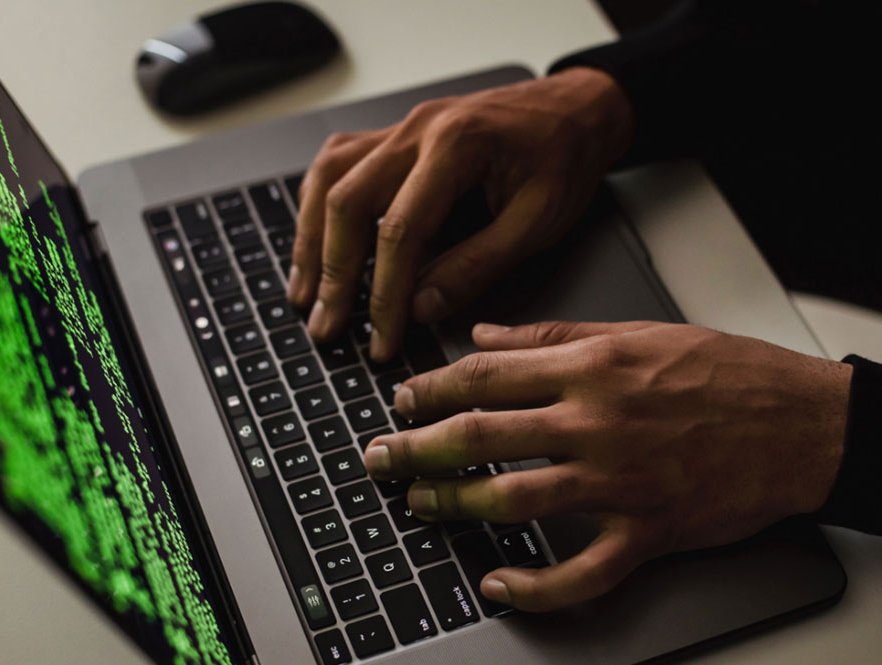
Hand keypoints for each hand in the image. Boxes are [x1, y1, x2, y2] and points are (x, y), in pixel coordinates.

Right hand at [289, 68, 635, 360]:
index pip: (400, 230)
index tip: (381, 338)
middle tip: (327, 326)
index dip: (385, 293)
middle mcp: (417, 130)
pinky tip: (313, 240)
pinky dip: (318, 206)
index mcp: (457, 145)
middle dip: (333, 273)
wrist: (576, 110)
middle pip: (348, 201)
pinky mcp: (396, 137)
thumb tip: (421, 308)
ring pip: (329, 179)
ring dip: (311, 239)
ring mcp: (401, 129)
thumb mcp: (537, 221)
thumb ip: (477, 266)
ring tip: (305, 294)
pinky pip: (338, 165)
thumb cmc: (564, 158)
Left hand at [363, 321, 851, 611]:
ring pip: (513, 499)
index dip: (429, 390)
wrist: (801, 424)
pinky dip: (535, 588)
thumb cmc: (725, 372)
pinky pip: (582, 573)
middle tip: (380, 458)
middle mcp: (596, 422)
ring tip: (418, 505)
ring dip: (454, 505)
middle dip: (416, 448)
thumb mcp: (637, 332)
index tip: (401, 402)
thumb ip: (552, 334)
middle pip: (480, 436)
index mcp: (591, 367)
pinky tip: (498, 587)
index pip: (485, 376)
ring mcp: (619, 481)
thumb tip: (484, 335)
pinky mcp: (647, 531)